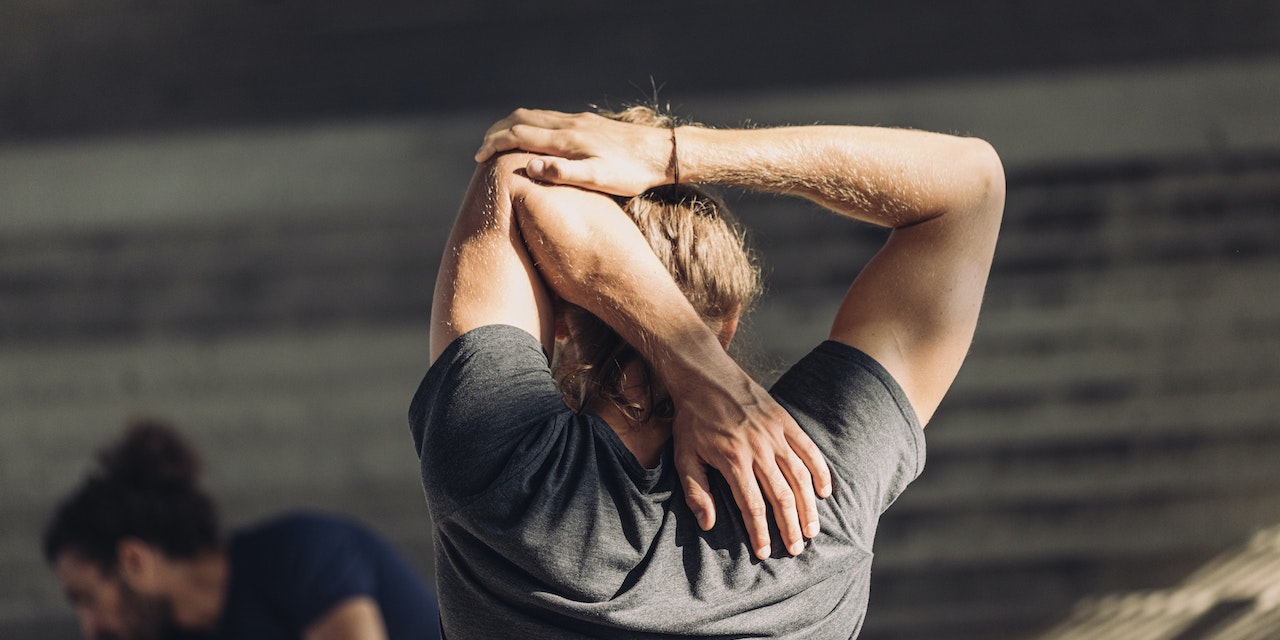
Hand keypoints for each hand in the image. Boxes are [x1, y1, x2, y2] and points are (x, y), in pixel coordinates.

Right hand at [474, 108, 672, 196]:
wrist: (660, 153)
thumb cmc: (631, 173)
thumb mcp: (598, 179)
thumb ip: (563, 173)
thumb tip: (528, 166)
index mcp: (566, 141)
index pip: (519, 136)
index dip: (494, 145)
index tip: (479, 158)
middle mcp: (569, 125)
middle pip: (521, 119)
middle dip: (497, 132)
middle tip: (482, 149)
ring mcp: (578, 121)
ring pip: (534, 115)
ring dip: (512, 125)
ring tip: (500, 142)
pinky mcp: (587, 122)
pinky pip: (549, 117)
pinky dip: (530, 124)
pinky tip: (533, 137)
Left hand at [669, 361, 831, 560]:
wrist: (705, 375)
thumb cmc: (693, 419)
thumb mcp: (684, 455)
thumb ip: (696, 491)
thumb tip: (708, 524)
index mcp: (732, 460)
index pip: (752, 505)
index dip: (760, 532)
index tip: (765, 553)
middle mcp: (758, 448)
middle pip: (780, 496)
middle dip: (789, 527)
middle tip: (796, 549)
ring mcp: (775, 433)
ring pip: (799, 476)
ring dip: (808, 506)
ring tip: (812, 530)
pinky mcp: (785, 421)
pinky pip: (808, 449)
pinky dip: (819, 471)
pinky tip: (824, 491)